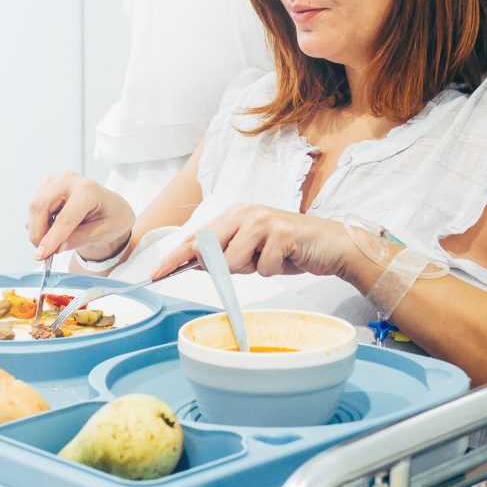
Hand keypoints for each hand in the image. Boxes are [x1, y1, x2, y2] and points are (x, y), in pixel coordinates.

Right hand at [28, 173, 135, 262]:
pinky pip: (35, 206)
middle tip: (43, 252)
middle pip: (40, 206)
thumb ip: (79, 239)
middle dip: (37, 232)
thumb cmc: (111, 218)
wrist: (112, 207)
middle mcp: (70, 180)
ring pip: (35, 206)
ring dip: (38, 228)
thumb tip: (55, 248)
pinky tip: (54, 227)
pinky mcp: (48, 185)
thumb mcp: (102, 233)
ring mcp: (57, 180)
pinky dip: (39, 221)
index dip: (51, 239)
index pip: (64, 218)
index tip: (41, 255)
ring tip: (55, 239)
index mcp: (88, 190)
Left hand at [144, 204, 364, 284]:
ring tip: (272, 259)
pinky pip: (262, 268)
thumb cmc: (289, 249)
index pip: (196, 238)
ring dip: (253, 268)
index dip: (174, 257)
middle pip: (209, 249)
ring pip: (234, 262)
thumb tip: (197, 264)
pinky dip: (274, 270)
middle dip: (218, 266)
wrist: (330, 245)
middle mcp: (245, 212)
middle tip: (248, 262)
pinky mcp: (281, 233)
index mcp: (234, 214)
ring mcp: (263, 220)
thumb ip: (226, 254)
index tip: (157, 274)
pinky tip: (286, 259)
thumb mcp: (252, 250)